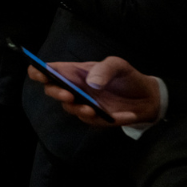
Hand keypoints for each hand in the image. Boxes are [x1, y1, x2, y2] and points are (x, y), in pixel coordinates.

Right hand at [27, 56, 160, 127]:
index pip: (47, 71)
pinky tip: (126, 115)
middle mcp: (74, 88)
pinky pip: (95, 121)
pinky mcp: (96, 119)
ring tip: (93, 110)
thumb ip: (104, 69)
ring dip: (79, 110)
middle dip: (56, 93)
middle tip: (68, 95)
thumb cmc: (127, 77)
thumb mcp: (118, 65)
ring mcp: (83, 104)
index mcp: (73, 72)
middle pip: (52, 91)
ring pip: (70, 109)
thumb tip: (90, 83)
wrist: (149, 97)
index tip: (40, 74)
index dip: (38, 72)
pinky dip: (110, 119)